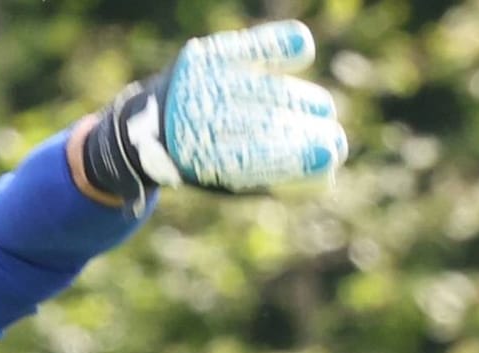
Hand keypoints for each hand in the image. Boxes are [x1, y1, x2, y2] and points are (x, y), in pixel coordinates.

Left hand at [82, 20, 347, 212]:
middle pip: (266, 123)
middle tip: (333, 141)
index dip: (293, 158)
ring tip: (320, 113)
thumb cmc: (204, 158)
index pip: (252, 159)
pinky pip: (249, 46)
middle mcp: (194, 120)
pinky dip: (277, 45)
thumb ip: (275, 178)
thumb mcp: (230, 180)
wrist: (144, 130)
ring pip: (266, 90)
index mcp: (197, 162)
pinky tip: (301, 50)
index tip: (328, 156)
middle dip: (308, 132)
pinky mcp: (205, 58)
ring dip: (302, 103)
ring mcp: (199, 86)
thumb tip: (326, 172)